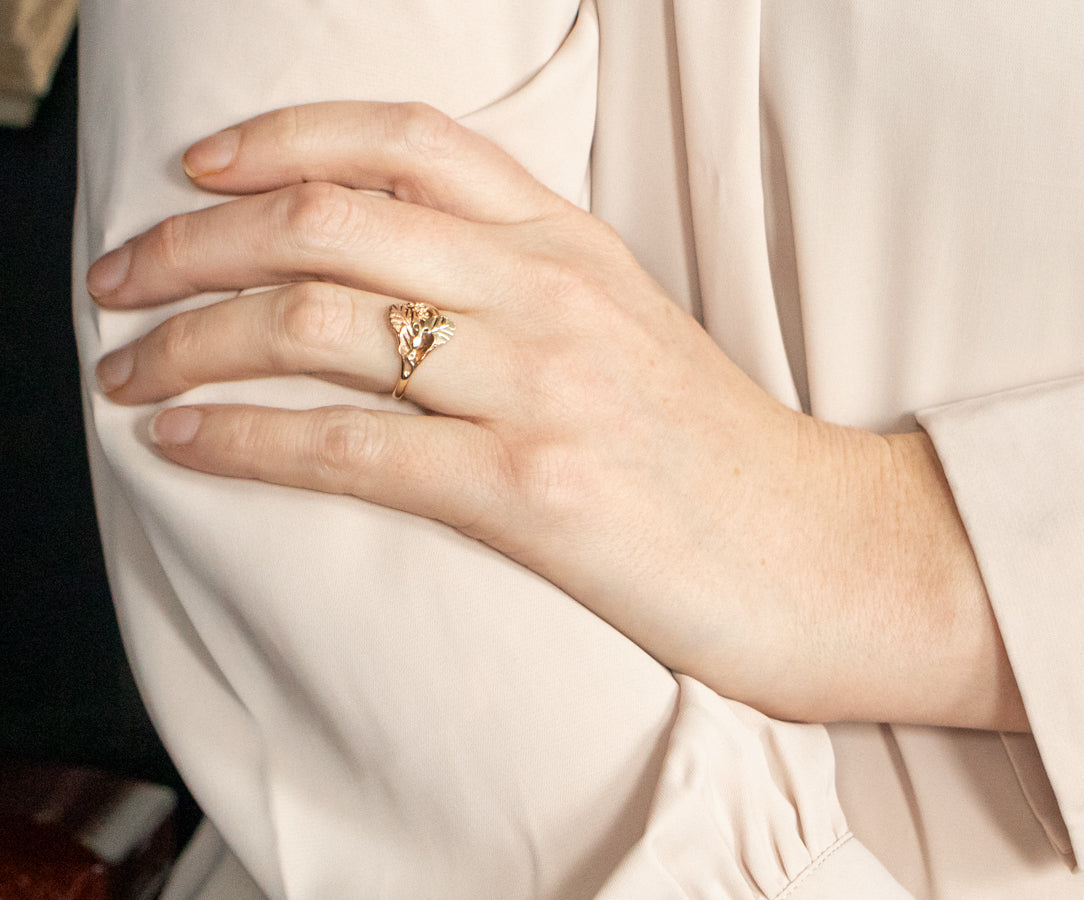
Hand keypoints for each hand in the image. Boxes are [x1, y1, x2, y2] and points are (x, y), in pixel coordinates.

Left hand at [89, 102, 1026, 730]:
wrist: (827, 555)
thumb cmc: (721, 457)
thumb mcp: (630, 333)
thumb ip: (530, 289)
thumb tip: (409, 288)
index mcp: (574, 244)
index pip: (407, 139)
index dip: (281, 136)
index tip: (202, 168)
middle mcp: (550, 292)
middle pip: (328, 219)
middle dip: (192, 240)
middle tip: (122, 277)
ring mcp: (542, 384)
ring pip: (317, 321)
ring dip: (189, 340)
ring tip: (125, 369)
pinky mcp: (533, 489)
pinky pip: (345, 445)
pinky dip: (240, 438)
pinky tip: (182, 443)